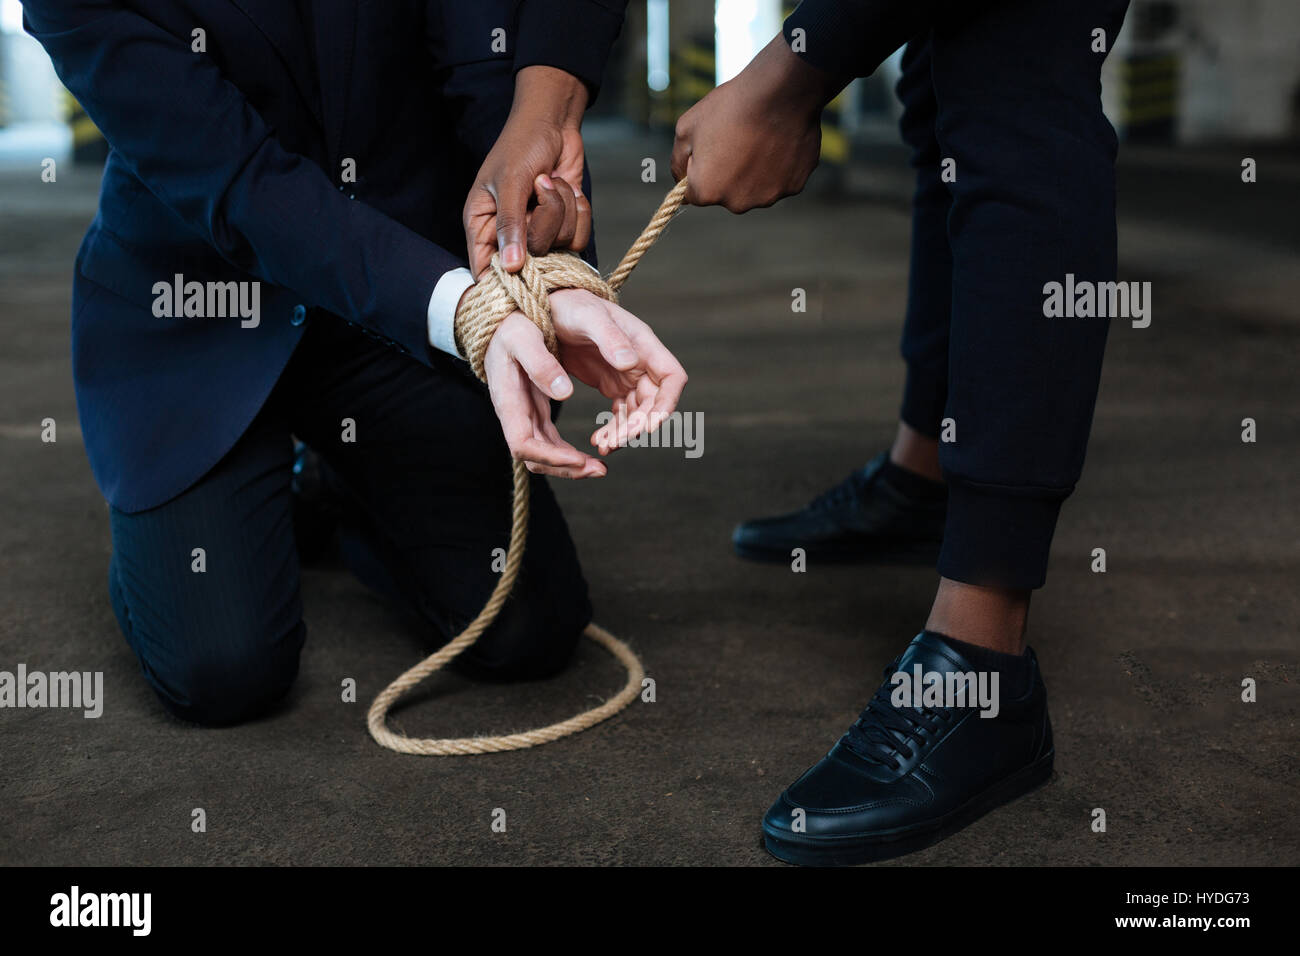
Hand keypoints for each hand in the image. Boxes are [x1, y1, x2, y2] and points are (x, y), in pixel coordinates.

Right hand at [464, 66, 591, 277]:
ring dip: (563, 208)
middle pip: (533, 258)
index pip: (485, 270)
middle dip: (545, 219)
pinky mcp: (563, 225)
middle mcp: (509, 234)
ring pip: (560, 246)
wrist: (553, 123)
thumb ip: (510, 224)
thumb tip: (511, 266)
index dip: (500, 282)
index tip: (519, 277)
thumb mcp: (510, 182)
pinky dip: (578, 210)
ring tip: (551, 182)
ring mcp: (538, 231)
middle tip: (539, 186)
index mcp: (483, 224)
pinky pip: (578, 237)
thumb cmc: (521, 145)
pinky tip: (568, 189)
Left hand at [480, 289, 687, 478]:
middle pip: (654, 402)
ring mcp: (627, 374)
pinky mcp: (611, 382)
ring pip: (638, 412)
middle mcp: (641, 361)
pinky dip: (613, 428)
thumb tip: (630, 362)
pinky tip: (597, 440)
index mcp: (643, 343)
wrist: (549, 305)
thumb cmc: (570, 305)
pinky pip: (620, 413)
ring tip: (602, 445)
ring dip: (625, 432)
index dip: (667, 404)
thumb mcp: (587, 317)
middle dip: (638, 425)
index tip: (649, 427)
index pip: (672, 377)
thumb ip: (610, 338)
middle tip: (613, 442)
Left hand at [671, 35, 843, 212]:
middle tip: (736, 140)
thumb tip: (681, 179)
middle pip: (725, 194)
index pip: (692, 193)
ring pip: (754, 189)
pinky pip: (780, 181)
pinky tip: (779, 143)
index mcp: (706, 191)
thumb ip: (678, 161)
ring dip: (753, 173)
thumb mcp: (686, 127)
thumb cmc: (731, 106)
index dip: (698, 168)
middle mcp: (736, 203)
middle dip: (726, 174)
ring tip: (760, 140)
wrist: (781, 91)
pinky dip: (778, 167)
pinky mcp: (793, 187)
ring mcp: (767, 198)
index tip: (709, 147)